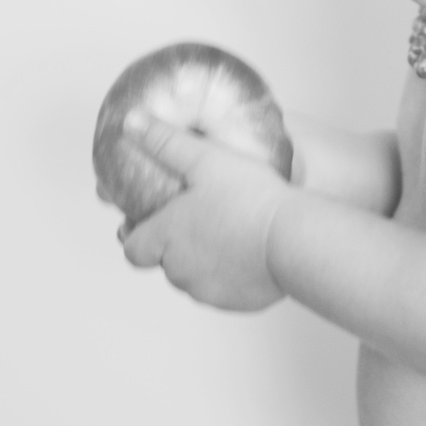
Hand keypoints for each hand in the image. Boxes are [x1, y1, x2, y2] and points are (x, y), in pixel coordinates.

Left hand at [120, 112, 288, 310]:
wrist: (293, 239)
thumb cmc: (250, 198)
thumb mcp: (205, 158)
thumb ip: (165, 142)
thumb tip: (131, 122)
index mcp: (165, 238)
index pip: (132, 248)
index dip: (136, 234)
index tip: (148, 220)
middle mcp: (179, 271)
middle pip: (164, 262)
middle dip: (174, 244)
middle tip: (198, 217)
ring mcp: (207, 291)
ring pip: (194, 277)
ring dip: (201, 260)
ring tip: (225, 230)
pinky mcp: (235, 302)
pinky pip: (223, 288)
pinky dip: (228, 274)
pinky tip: (247, 250)